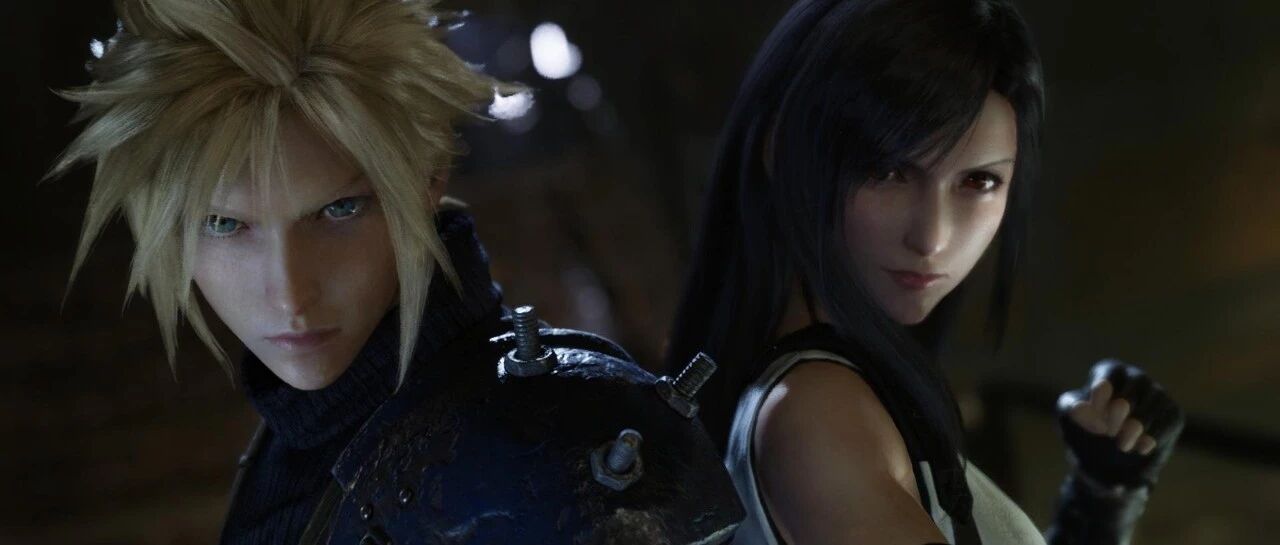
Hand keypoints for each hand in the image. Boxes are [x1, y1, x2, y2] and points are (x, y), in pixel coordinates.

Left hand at [1056, 360, 1183, 488]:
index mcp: (1110, 370)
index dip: (1100, 397)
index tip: (1094, 417)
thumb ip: (1071, 408)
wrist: (1109, 453)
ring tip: (1122, 445)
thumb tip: (1079, 409)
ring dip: (1135, 429)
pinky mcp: (1173, 413)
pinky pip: (1167, 423)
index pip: (1109, 375)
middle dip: (1118, 414)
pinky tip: (1142, 448)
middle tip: (1108, 433)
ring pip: (1152, 408)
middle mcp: (1137, 377)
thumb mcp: (1070, 415)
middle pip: (1133, 391)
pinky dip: (1154, 437)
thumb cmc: (1087, 423)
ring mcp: (1158, 394)